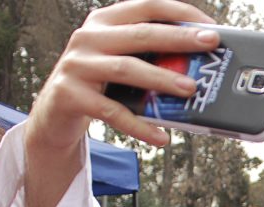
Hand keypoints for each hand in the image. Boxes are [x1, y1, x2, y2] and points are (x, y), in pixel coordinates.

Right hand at [27, 0, 218, 152]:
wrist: (53, 113)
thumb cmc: (98, 84)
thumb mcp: (119, 61)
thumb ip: (148, 57)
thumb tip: (200, 68)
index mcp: (104, 22)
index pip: (146, 6)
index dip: (180, 13)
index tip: (209, 26)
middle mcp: (88, 38)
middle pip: (140, 34)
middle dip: (178, 38)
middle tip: (209, 44)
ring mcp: (77, 66)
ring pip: (126, 69)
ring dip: (162, 78)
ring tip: (190, 89)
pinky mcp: (70, 95)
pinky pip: (112, 111)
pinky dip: (139, 125)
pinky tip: (161, 137)